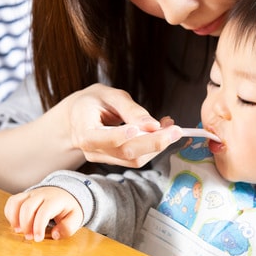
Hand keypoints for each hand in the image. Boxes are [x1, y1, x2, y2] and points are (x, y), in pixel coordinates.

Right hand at [4, 186, 83, 241]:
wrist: (65, 194)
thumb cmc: (68, 208)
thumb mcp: (75, 218)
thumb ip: (68, 228)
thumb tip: (55, 235)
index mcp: (56, 200)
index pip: (44, 211)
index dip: (38, 226)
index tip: (38, 239)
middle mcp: (42, 194)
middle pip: (27, 207)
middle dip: (26, 225)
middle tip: (29, 237)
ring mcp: (31, 194)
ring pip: (16, 202)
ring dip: (14, 219)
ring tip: (19, 231)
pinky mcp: (24, 196)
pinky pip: (12, 201)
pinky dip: (10, 213)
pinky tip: (16, 224)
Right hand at [63, 83, 183, 166]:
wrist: (79, 115)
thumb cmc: (94, 101)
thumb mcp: (110, 95)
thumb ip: (131, 109)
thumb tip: (153, 125)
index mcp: (84, 130)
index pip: (102, 138)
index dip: (123, 136)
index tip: (145, 128)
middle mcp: (92, 150)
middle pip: (126, 153)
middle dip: (154, 142)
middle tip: (176, 130)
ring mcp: (103, 158)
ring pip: (135, 159)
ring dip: (157, 145)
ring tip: (171, 127)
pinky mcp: (114, 160)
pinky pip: (136, 159)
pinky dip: (152, 147)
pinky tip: (162, 132)